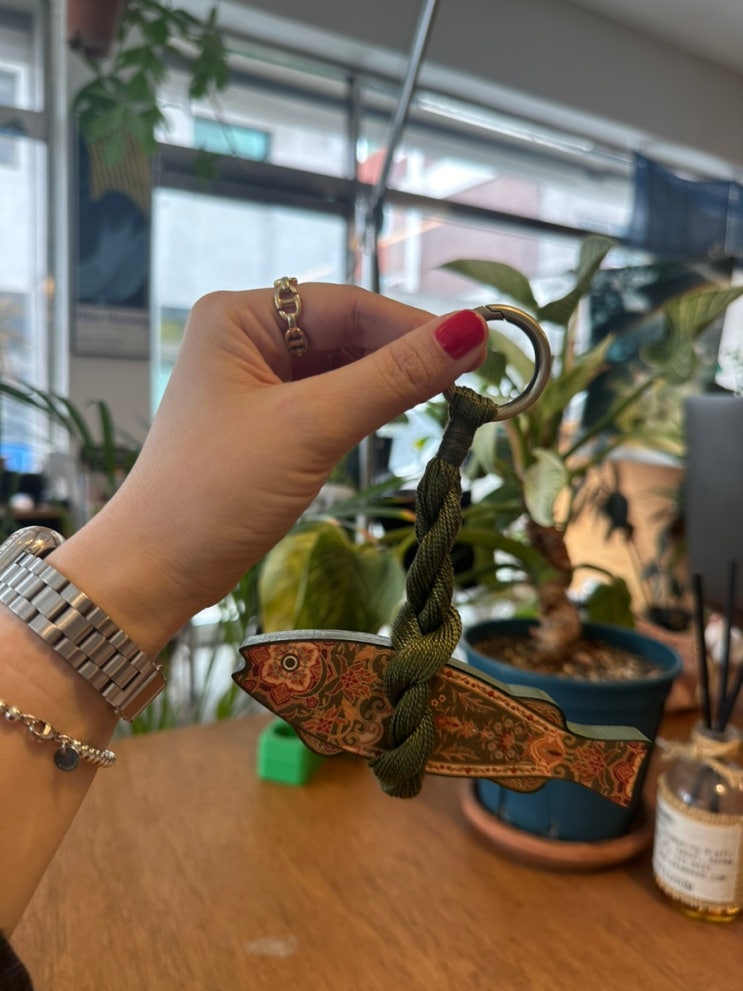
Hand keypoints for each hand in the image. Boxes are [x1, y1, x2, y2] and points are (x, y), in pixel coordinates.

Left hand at [51, 284, 486, 653]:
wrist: (157, 569)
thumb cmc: (217, 490)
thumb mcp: (311, 427)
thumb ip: (393, 378)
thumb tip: (472, 331)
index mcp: (239, 316)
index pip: (346, 305)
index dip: (414, 323)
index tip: (478, 345)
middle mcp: (246, 338)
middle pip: (346, 333)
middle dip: (405, 354)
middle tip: (473, 376)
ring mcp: (256, 382)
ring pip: (342, 368)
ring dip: (390, 382)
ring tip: (450, 396)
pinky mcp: (266, 423)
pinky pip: (329, 400)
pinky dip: (367, 408)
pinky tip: (402, 414)